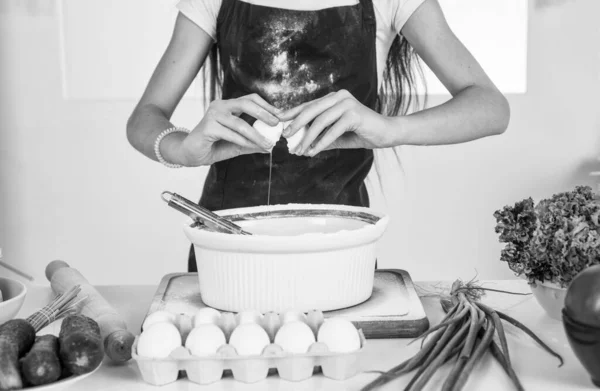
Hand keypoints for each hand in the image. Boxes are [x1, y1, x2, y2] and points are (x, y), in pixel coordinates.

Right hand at [178, 94, 280, 165]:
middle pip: (246, 103)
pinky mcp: (208, 127)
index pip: (250, 99)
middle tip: (276, 125)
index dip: (267, 106)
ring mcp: (213, 115)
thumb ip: (252, 143)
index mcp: (228, 106)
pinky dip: (243, 141)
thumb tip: (270, 146)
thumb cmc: (213, 146)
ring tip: (267, 144)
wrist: (190, 154)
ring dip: (256, 135)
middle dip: (264, 114)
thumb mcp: (237, 144)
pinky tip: (252, 146)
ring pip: (240, 123)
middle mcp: (220, 106)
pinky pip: (230, 133)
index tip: (280, 116)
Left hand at [279, 90, 393, 156]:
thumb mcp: (336, 136)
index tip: (278, 121)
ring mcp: (347, 104)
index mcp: (333, 98)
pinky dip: (321, 143)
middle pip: (311, 110)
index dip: (292, 113)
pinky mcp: (354, 114)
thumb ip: (320, 137)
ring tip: (300, 150)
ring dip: (308, 138)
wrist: (387, 134)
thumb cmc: (362, 133)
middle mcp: (339, 96)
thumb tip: (301, 147)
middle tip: (286, 137)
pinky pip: (332, 130)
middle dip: (296, 125)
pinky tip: (313, 152)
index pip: (309, 105)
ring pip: (320, 121)